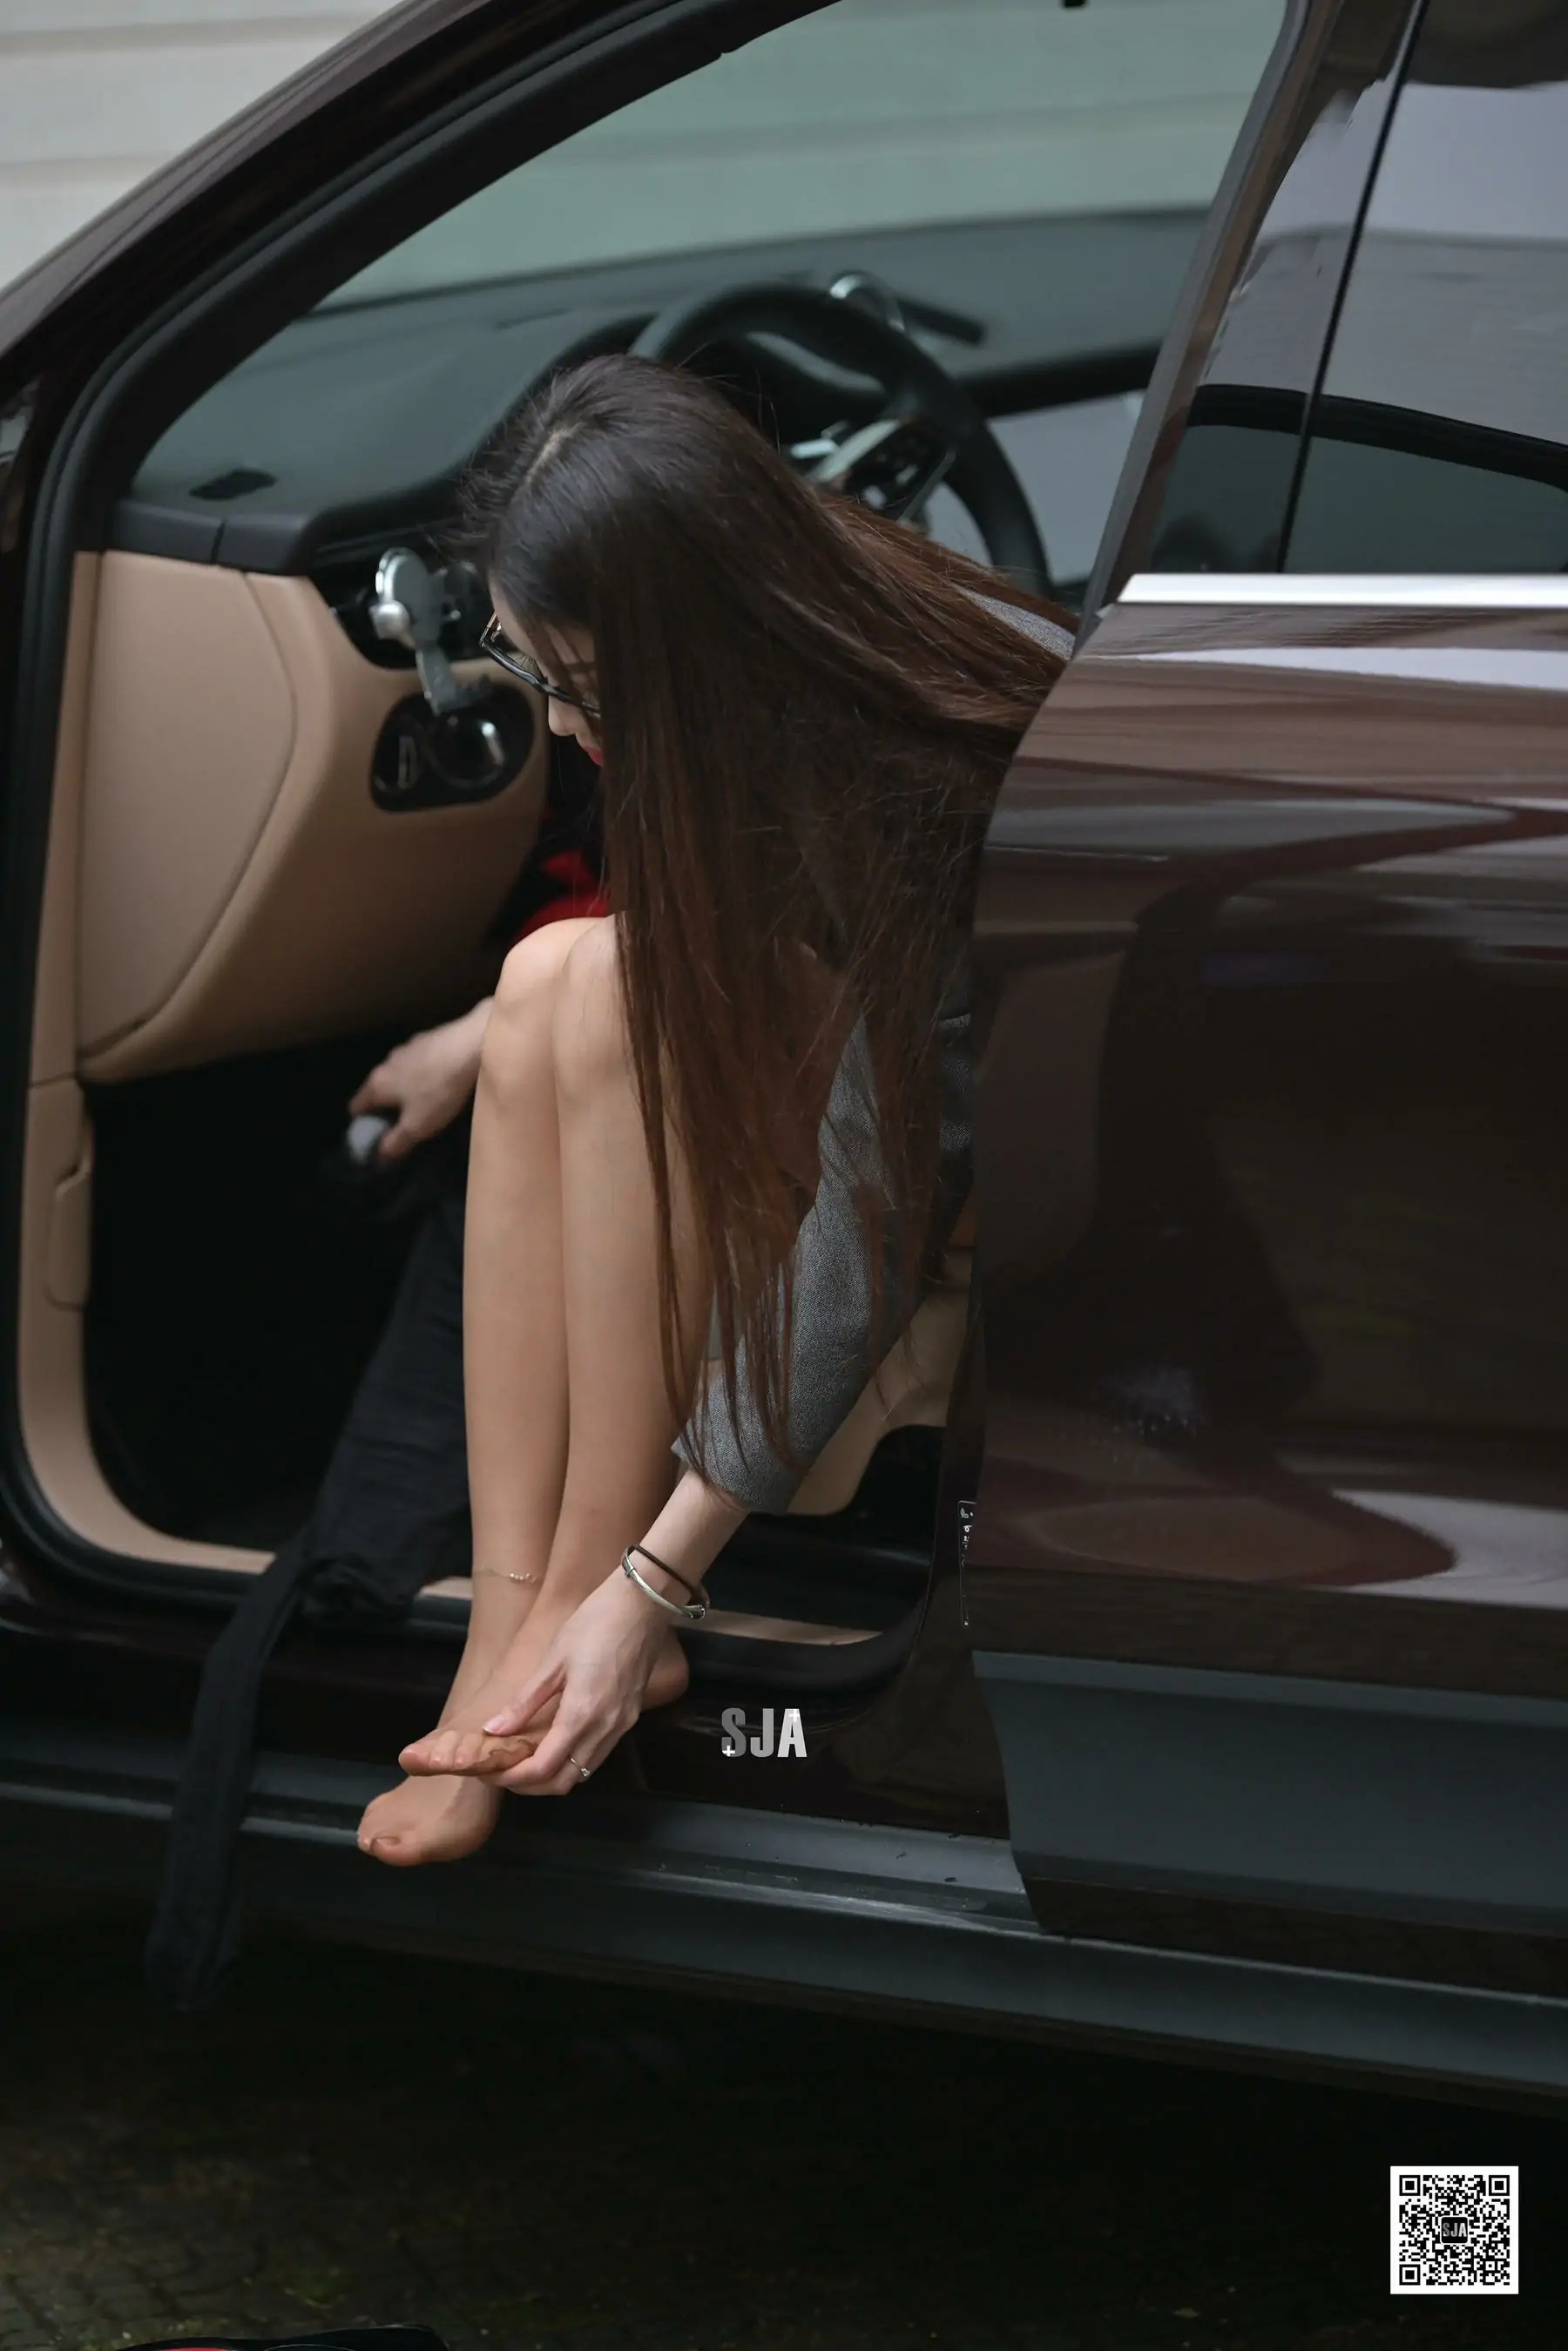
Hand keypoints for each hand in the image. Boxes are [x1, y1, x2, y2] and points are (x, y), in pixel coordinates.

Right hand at [348, 1000, 489, 1160]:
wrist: (471, 1046)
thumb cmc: (439, 1090)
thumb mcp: (417, 1125)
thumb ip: (396, 1141)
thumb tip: (380, 1154)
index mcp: (377, 1084)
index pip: (356, 1106)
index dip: (363, 1122)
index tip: (376, 1133)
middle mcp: (385, 1062)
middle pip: (376, 1087)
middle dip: (385, 1103)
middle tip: (402, 1119)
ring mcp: (406, 1047)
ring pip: (397, 1071)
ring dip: (404, 1084)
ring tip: (422, 1097)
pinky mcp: (427, 1037)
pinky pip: (418, 1059)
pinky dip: (422, 1069)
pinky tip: (438, 1076)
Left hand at [475, 1572, 671, 1794]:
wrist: (643, 1604)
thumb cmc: (595, 1623)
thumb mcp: (554, 1659)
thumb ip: (525, 1700)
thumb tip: (493, 1729)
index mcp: (582, 1714)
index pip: (543, 1768)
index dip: (512, 1777)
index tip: (489, 1773)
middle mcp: (605, 1729)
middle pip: (564, 1782)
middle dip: (530, 1785)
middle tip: (502, 1772)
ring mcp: (621, 1726)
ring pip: (583, 1772)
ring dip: (552, 1777)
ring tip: (523, 1762)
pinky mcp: (629, 1718)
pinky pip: (597, 1755)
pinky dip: (572, 1762)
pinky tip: (554, 1745)